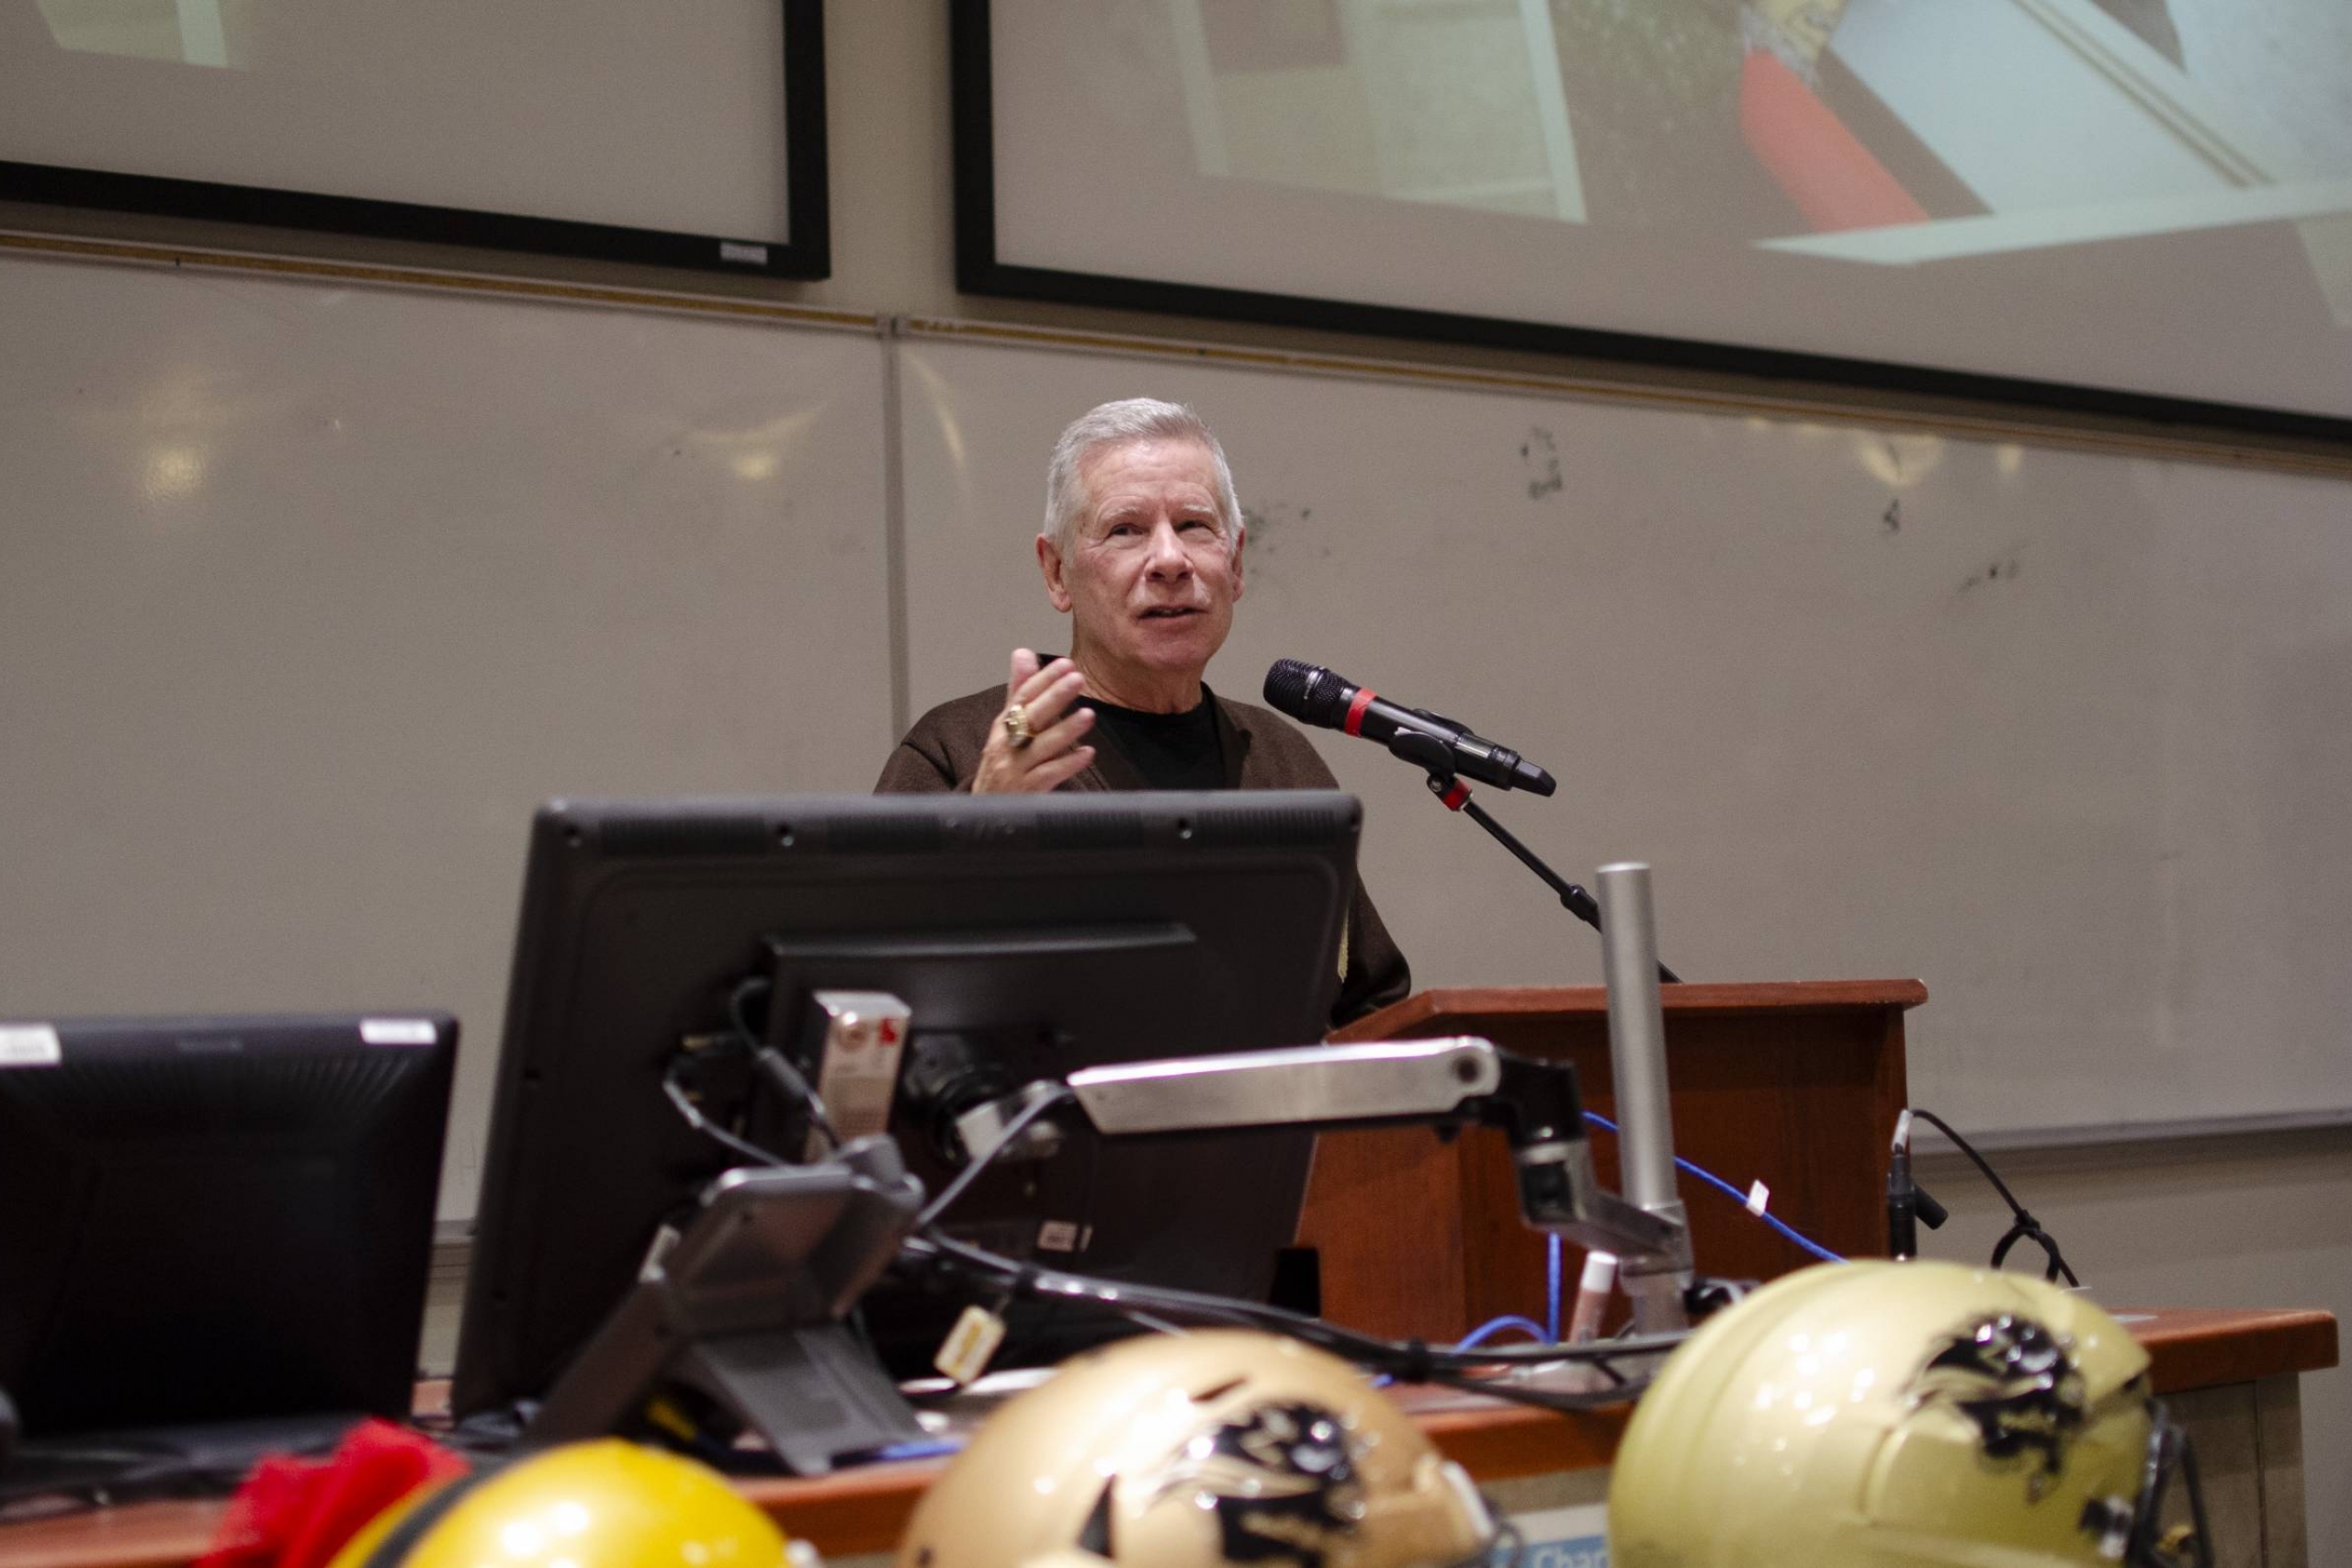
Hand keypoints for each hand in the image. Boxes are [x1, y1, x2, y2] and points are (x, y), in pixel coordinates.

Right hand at [972, 649, 1095, 793]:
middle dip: (1054, 696)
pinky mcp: (1026, 792)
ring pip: (1042, 746)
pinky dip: (1068, 764)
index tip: (1065, 664)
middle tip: (1077, 678)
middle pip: (1031, 717)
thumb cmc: (1001, 764)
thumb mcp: (1005, 727)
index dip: (1043, 679)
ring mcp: (1015, 769)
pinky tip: (1087, 753)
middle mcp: (1006, 744)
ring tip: (1089, 714)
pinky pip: (1049, 776)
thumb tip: (1023, 652)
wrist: (983, 811)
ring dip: (1066, 729)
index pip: (1023, 696)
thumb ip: (1018, 691)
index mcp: (1003, 725)